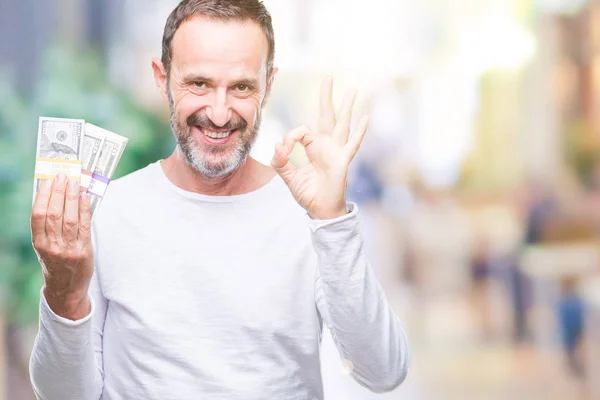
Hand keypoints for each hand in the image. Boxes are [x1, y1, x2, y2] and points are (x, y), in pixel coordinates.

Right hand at [31, 174, 93, 319]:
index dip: (43, 196)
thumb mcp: (45, 245)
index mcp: (39, 243)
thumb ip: (48, 225)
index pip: (38, 215)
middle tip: (63, 176)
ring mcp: (68, 249)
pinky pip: (84, 226)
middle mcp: (52, 246)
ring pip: (69, 218)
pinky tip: (85, 196)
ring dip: (72, 197)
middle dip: (58, 192)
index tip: (48, 180)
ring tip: (75, 182)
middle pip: (54, 214)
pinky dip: (84, 209)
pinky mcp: (84, 251)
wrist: (67, 288)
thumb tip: (54, 195)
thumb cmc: (56, 262)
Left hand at [271, 77, 368, 219]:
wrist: (320, 209)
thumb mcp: (288, 177)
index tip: (284, 150)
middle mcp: (326, 145)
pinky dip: (359, 131)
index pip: (302, 130)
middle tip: (328, 77)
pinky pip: (352, 144)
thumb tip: (277, 145)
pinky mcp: (342, 160)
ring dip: (347, 107)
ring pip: (342, 124)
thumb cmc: (307, 193)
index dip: (291, 136)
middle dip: (326, 97)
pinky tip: (365, 118)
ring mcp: (336, 151)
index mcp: (312, 146)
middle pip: (327, 116)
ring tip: (352, 90)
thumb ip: (281, 161)